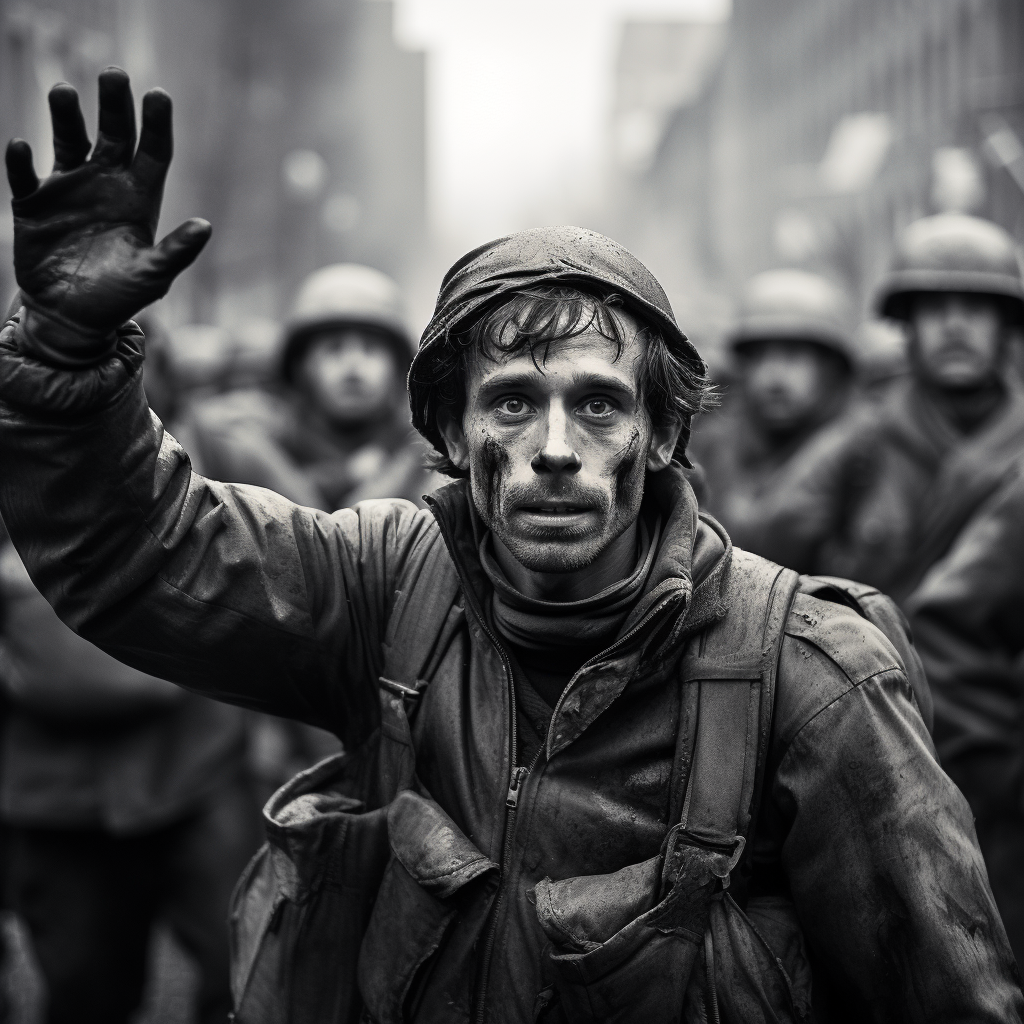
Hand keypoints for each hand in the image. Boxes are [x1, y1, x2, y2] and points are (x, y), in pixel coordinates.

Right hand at [5, 67, 209, 360]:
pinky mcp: (34, 203)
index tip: (159, 95)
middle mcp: (105, 185)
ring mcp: (69, 190)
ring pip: (67, 141)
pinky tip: (20, 147)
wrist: (74, 316)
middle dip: (114, 106)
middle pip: (112, 135)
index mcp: (139, 199)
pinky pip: (25, 175)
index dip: (156, 125)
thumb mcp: (153, 277)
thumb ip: (176, 252)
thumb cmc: (120, 296)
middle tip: (114, 74)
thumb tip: (205, 226)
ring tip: (63, 91)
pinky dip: (21, 161)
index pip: (153, 154)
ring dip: (65, 116)